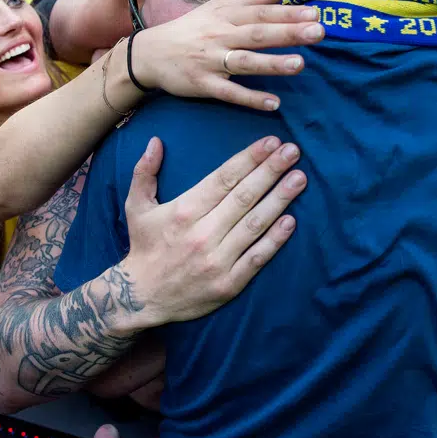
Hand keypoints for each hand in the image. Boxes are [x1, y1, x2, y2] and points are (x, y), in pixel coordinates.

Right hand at [122, 135, 301, 326]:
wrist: (142, 297)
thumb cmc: (144, 246)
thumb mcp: (136, 207)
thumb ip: (144, 172)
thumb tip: (156, 141)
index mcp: (184, 211)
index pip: (224, 178)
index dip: (250, 158)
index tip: (271, 142)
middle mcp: (202, 233)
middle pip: (244, 196)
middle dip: (271, 171)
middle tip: (293, 151)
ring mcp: (217, 260)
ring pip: (255, 224)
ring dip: (280, 199)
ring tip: (300, 179)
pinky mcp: (228, 283)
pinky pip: (256, 257)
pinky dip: (275, 240)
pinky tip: (291, 221)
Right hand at [131, 0, 322, 111]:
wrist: (150, 53)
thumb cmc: (190, 30)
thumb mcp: (216, 8)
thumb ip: (251, 0)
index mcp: (224, 16)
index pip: (260, 13)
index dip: (288, 13)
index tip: (315, 13)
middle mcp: (219, 36)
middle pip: (257, 34)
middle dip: (288, 33)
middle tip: (318, 32)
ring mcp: (211, 62)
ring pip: (244, 62)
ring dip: (272, 63)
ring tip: (300, 64)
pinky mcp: (203, 85)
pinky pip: (229, 93)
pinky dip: (251, 98)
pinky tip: (273, 103)